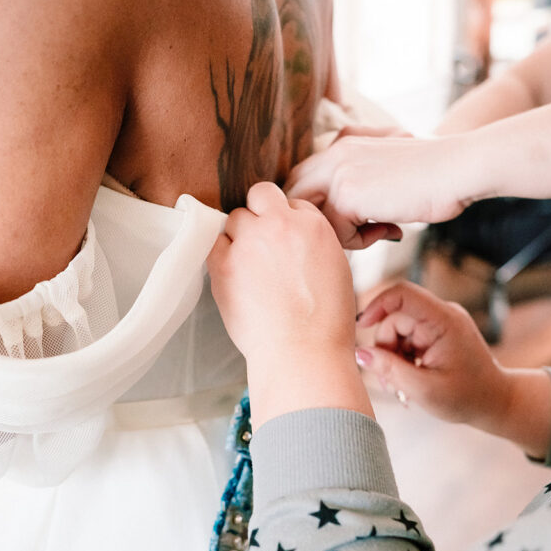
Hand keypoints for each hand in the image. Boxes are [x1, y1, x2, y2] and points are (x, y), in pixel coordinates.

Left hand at [208, 182, 372, 424]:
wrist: (303, 352)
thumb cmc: (325, 323)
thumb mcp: (336, 269)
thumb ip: (313, 244)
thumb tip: (294, 240)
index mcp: (313, 225)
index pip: (293, 204)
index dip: (288, 222)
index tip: (285, 242)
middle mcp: (280, 225)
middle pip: (260, 197)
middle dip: (261, 215)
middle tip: (264, 245)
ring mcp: (249, 242)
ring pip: (235, 217)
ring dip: (240, 234)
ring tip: (249, 265)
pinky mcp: (224, 263)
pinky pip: (214, 243)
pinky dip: (221, 254)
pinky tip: (234, 274)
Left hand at [285, 134, 479, 248]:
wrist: (459, 169)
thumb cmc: (435, 176)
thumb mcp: (390, 170)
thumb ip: (363, 185)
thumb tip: (346, 221)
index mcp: (344, 143)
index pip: (305, 177)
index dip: (316, 204)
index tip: (347, 222)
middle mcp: (335, 152)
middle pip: (294, 194)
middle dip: (312, 221)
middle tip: (347, 234)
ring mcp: (339, 171)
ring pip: (310, 216)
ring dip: (338, 233)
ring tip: (376, 230)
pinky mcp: (347, 193)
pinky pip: (335, 232)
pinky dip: (360, 241)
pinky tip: (390, 229)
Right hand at [355, 282, 506, 425]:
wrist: (495, 403)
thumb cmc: (467, 397)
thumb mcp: (424, 389)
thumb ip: (390, 370)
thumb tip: (360, 354)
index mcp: (444, 320)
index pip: (403, 293)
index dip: (377, 305)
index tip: (362, 326)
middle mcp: (442, 315)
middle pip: (396, 318)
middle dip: (386, 349)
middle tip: (389, 382)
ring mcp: (440, 325)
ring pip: (398, 332)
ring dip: (393, 359)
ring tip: (401, 388)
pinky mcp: (437, 336)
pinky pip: (408, 340)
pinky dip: (403, 360)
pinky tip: (409, 382)